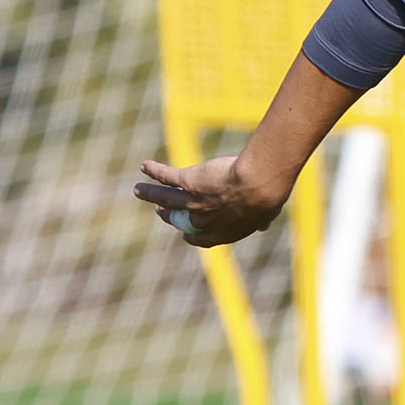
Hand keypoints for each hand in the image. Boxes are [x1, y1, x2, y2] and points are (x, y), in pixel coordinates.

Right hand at [133, 153, 284, 248]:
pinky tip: (145, 166)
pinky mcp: (188, 181)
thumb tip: (264, 225)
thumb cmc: (266, 199)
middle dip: (168, 214)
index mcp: (222, 232)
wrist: (257, 185)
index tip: (185, 234)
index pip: (201, 238)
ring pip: (165, 198)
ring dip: (149, 194)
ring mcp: (193, 200)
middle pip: (178, 218)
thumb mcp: (264, 215)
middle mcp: (203, 220)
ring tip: (138, 190)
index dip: (191, 235)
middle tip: (160, 210)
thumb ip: (259, 221)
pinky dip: (154, 171)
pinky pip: (167, 176)